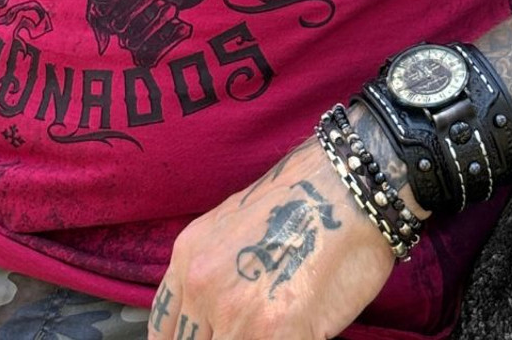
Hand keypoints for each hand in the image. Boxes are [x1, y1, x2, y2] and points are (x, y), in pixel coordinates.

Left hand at [150, 135, 395, 339]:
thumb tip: (213, 317)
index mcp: (188, 261)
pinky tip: (302, 329)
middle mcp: (202, 287)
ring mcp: (236, 313)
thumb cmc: (303, 202)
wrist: (348, 187)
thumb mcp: (232, 228)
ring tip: (278, 329)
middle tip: (251, 331)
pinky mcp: (277, 333)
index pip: (163, 332)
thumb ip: (212, 274)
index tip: (209, 339)